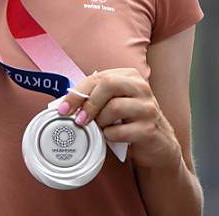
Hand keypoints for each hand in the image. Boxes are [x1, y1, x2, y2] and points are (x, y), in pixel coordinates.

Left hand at [57, 68, 182, 168]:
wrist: (157, 144)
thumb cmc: (128, 121)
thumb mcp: (112, 103)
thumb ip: (93, 97)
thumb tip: (64, 103)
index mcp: (129, 77)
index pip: (98, 77)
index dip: (77, 93)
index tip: (63, 108)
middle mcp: (141, 88)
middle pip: (108, 85)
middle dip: (88, 104)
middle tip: (78, 120)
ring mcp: (148, 108)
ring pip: (114, 107)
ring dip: (100, 121)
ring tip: (101, 128)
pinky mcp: (150, 128)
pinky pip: (121, 131)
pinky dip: (110, 136)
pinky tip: (112, 137)